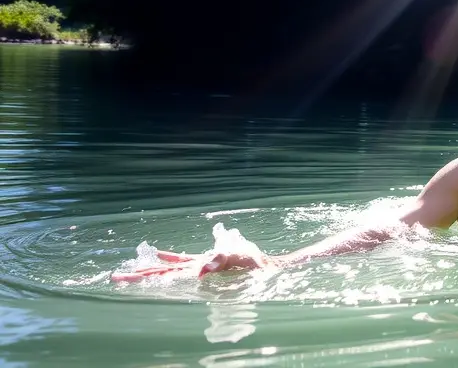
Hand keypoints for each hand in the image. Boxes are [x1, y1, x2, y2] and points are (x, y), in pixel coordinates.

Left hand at [110, 244, 275, 281]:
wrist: (264, 267)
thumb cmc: (252, 263)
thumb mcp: (236, 258)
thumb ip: (218, 262)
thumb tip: (200, 272)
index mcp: (194, 270)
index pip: (162, 275)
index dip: (142, 276)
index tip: (121, 278)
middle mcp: (192, 270)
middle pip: (159, 274)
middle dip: (138, 275)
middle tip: (115, 276)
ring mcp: (198, 266)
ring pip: (167, 268)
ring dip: (149, 269)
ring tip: (130, 269)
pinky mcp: (205, 261)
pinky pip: (183, 259)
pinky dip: (170, 257)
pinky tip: (159, 256)